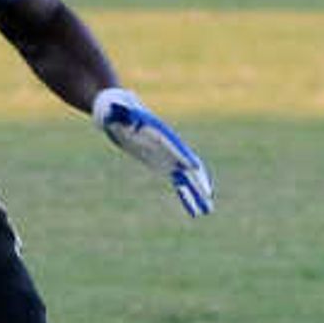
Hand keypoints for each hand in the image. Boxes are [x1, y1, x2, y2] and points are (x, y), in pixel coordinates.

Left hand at [92, 87, 212, 218]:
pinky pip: (180, 183)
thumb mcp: (116, 111)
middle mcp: (170, 146)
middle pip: (188, 164)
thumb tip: (121, 112)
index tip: (195, 167)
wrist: (119, 114)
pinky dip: (187, 195)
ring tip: (207, 210)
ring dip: (197, 193)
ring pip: (188, 177)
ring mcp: (169, 157)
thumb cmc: (116, 111)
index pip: (174, 146)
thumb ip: (121, 112)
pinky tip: (195, 211)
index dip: (183, 156)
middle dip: (198, 180)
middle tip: (208, 195)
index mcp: (160, 133)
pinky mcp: (165, 166)